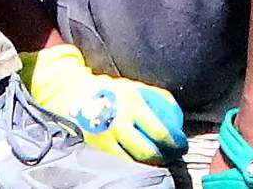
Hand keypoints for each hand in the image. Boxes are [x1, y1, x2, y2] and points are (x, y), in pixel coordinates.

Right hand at [18, 41, 185, 164]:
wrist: (71, 94)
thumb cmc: (108, 90)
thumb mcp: (132, 86)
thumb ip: (154, 97)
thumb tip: (176, 112)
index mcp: (132, 103)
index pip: (160, 131)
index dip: (175, 142)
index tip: (181, 146)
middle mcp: (119, 122)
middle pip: (148, 151)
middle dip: (163, 158)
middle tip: (170, 157)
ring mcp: (105, 139)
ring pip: (132, 162)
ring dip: (147, 165)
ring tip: (154, 162)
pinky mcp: (93, 149)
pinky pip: (117, 164)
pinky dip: (129, 166)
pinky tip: (135, 163)